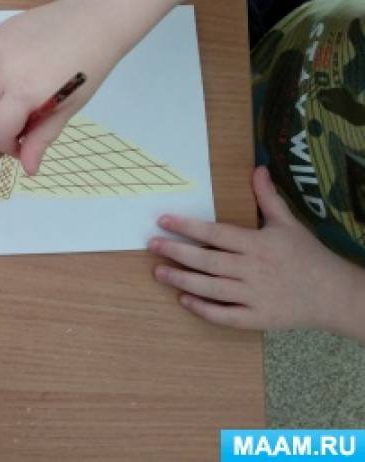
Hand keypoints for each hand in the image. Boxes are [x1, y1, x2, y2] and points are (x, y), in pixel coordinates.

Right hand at [0, 0, 125, 173]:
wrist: (91, 19)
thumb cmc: (88, 68)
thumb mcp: (67, 107)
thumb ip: (41, 137)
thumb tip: (27, 169)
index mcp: (23, 92)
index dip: (6, 145)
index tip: (21, 146)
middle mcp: (2, 70)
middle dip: (5, 122)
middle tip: (31, 118)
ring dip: (0, 99)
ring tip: (28, 91)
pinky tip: (22, 70)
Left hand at [149, 167, 364, 334]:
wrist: (335, 295)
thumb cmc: (308, 256)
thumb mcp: (288, 223)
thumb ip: (267, 198)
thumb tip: (257, 168)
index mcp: (258, 244)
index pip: (215, 233)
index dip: (187, 227)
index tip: (162, 220)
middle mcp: (253, 270)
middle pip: (207, 261)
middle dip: (176, 252)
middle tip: (151, 245)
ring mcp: (255, 296)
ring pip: (211, 289)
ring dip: (182, 280)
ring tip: (158, 272)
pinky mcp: (259, 318)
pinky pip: (226, 316)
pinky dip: (204, 310)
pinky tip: (184, 300)